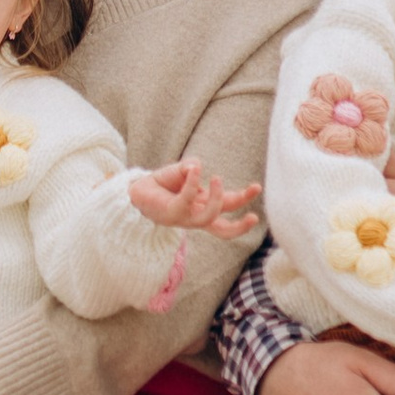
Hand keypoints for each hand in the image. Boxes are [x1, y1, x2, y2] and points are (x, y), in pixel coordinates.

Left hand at [129, 160, 262, 238]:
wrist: (137, 190)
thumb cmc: (163, 183)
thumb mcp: (182, 170)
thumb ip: (192, 166)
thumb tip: (197, 168)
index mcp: (204, 206)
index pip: (228, 206)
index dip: (243, 198)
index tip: (257, 186)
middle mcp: (196, 216)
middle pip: (223, 228)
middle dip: (240, 224)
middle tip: (254, 215)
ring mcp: (184, 218)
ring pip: (208, 218)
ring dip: (217, 199)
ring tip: (216, 178)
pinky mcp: (171, 213)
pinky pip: (187, 199)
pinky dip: (192, 183)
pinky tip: (192, 169)